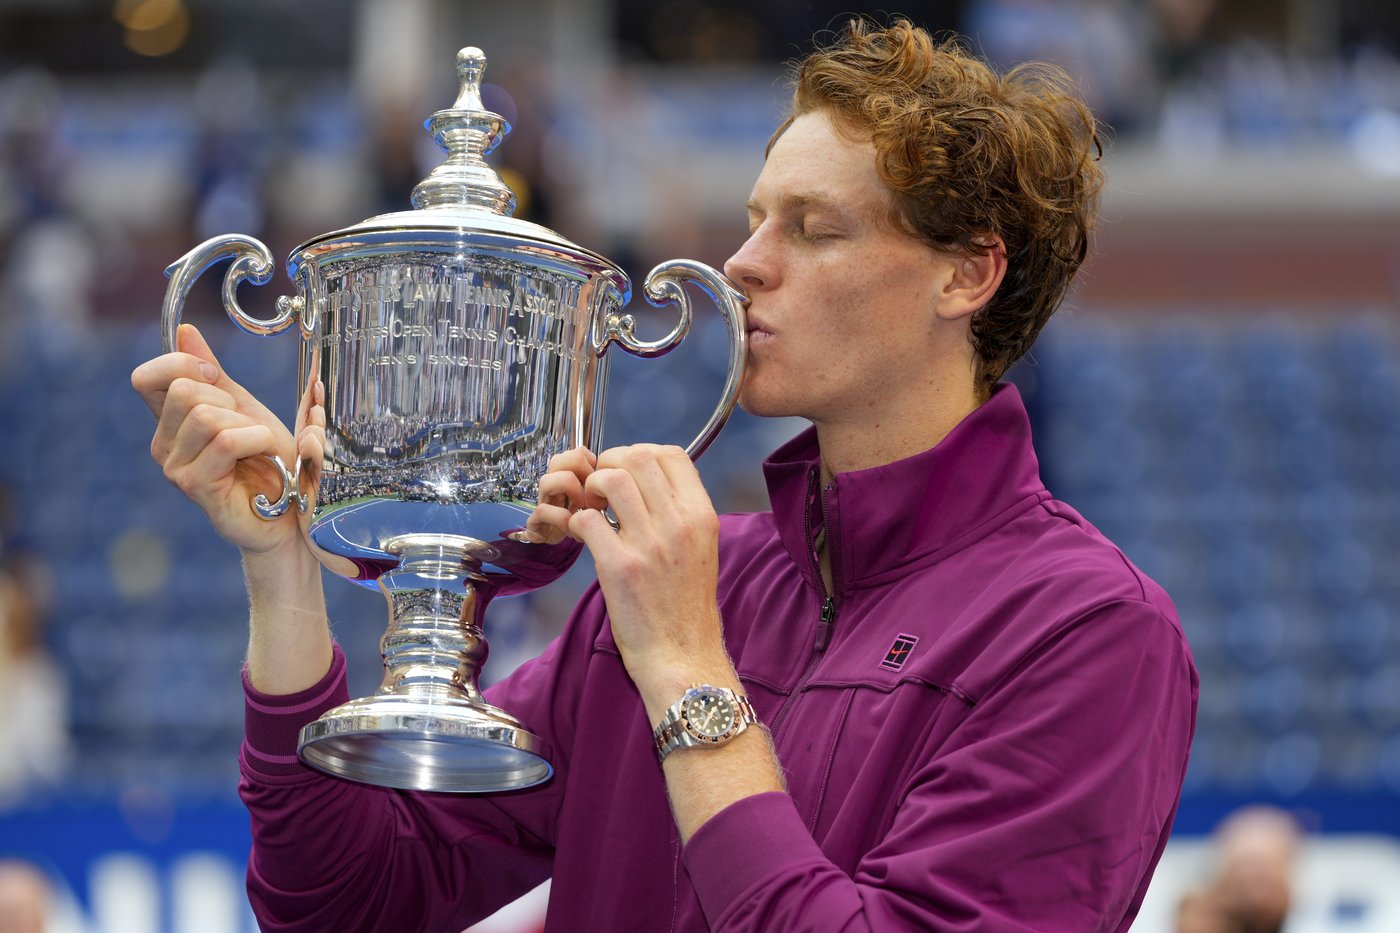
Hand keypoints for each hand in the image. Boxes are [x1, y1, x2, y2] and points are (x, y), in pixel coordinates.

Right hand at [131, 322, 307, 554]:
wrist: (290, 510)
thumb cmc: (267, 462)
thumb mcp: (243, 407)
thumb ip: (213, 373)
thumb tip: (185, 331)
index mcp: (170, 422)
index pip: (145, 378)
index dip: (181, 364)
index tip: (214, 375)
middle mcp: (164, 445)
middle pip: (184, 391)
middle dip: (228, 401)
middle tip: (248, 428)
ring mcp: (175, 469)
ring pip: (206, 416)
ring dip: (248, 425)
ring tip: (257, 447)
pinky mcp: (195, 487)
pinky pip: (226, 441)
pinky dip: (256, 440)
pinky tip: (264, 456)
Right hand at [523, 446, 599, 545]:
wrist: (571, 544)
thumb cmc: (590, 521)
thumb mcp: (603, 499)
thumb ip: (605, 482)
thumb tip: (615, 472)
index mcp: (572, 475)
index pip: (577, 453)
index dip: (591, 462)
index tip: (601, 480)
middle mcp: (556, 484)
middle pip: (559, 460)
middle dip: (579, 473)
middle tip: (592, 491)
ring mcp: (545, 502)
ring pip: (546, 480)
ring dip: (568, 492)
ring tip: (583, 506)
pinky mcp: (536, 522)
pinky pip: (543, 510)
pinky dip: (560, 518)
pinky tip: (572, 526)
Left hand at [563, 444, 731, 701]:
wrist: (683, 657)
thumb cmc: (686, 608)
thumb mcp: (701, 550)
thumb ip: (679, 515)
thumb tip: (648, 485)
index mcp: (702, 516)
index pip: (671, 454)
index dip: (640, 453)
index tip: (627, 471)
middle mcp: (680, 524)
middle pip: (637, 458)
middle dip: (610, 464)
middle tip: (601, 488)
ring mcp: (650, 544)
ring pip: (611, 480)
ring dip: (592, 488)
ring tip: (592, 508)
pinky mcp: (620, 567)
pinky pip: (587, 520)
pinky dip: (577, 522)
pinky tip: (582, 537)